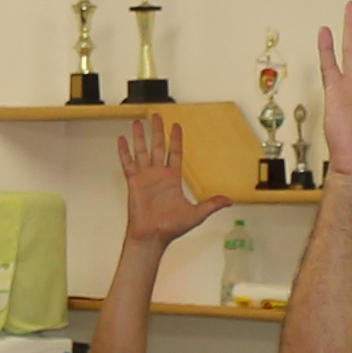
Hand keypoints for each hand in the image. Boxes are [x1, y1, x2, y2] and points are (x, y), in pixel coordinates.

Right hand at [114, 110, 227, 249]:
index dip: (176, 139)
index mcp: (172, 179)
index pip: (176, 153)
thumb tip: (229, 201)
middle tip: (157, 116)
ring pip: (142, 151)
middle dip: (158, 131)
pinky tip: (122, 140)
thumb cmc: (170, 227)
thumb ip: (211, 204)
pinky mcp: (134, 182)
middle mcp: (158, 175)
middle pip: (158, 147)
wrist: (152, 236)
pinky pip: (128, 164)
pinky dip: (124, 152)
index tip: (177, 126)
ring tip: (137, 123)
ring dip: (140, 137)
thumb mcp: (196, 214)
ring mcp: (145, 177)